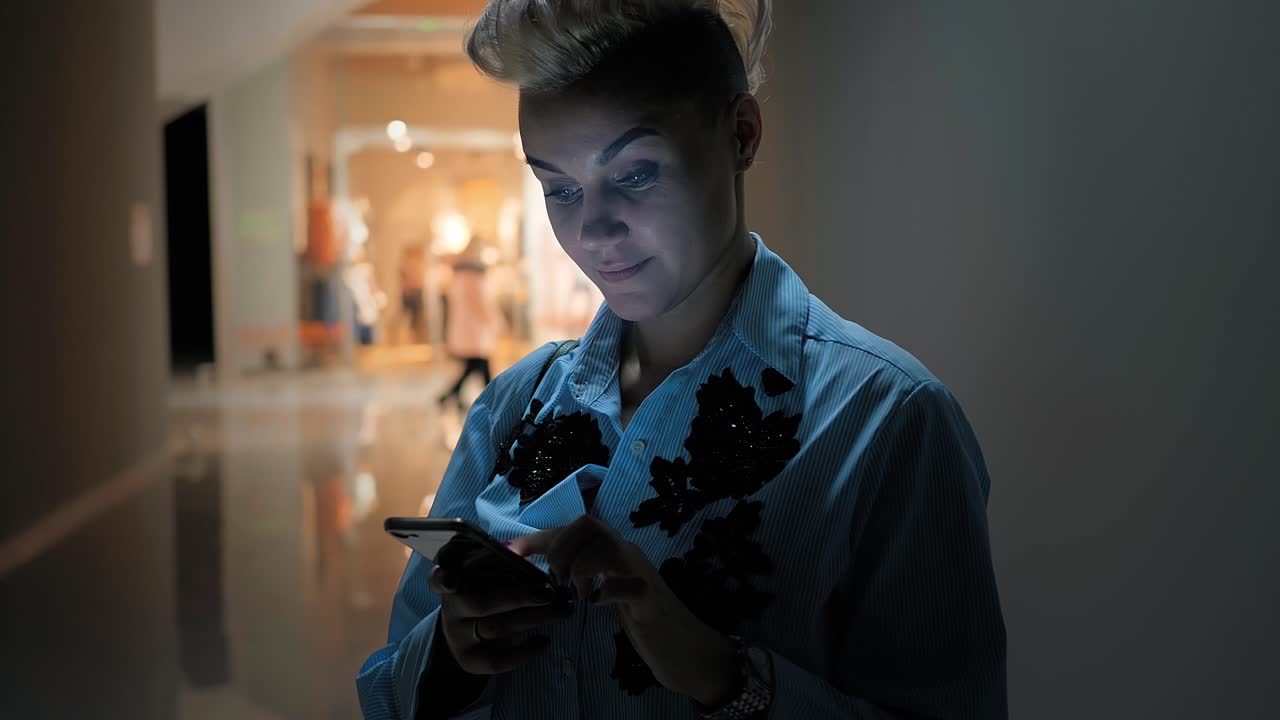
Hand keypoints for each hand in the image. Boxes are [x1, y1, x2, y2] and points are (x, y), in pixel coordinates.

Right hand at [429, 564, 574, 674]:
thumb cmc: (490, 589)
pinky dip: (525, 652)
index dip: (442, 579)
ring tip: (563, 610)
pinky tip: (545, 640)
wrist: (471, 630)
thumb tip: (517, 550)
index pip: (439, 578)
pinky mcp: (470, 659)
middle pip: (480, 603)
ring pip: (496, 628)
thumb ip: (501, 558)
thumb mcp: (490, 570)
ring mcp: (458, 635)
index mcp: (453, 578)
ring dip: (535, 618)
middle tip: (550, 593)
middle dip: (519, 597)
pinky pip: (497, 660)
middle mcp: (451, 608)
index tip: (450, 578)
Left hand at [509, 515, 739, 705]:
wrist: (681, 644)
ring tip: (579, 595)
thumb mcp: (605, 588)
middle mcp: (628, 553)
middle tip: (558, 581)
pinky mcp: (650, 599)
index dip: (540, 537)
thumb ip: (584, 573)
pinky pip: (626, 584)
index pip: (574, 528)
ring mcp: (641, 573)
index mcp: (613, 550)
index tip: (511, 552)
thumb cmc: (640, 616)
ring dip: (581, 570)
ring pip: (605, 547)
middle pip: (588, 524)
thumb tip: (546, 569)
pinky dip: (606, 593)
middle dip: (561, 549)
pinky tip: (599, 606)